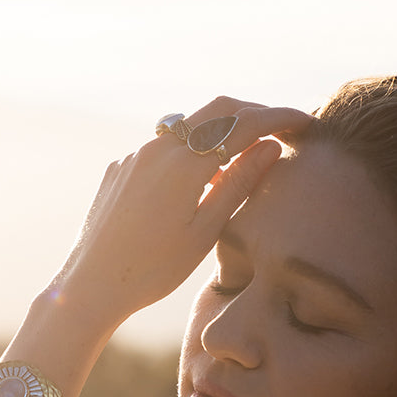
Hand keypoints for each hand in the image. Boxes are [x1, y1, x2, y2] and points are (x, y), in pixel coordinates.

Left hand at [48, 97, 311, 330]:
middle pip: (217, 110)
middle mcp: (157, 148)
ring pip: (188, 129)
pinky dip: (189, 155)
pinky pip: (162, 149)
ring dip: (220, 135)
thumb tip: (271, 147)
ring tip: (241, 161)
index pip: (243, 123)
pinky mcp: (120, 169)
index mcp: (184, 163)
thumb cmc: (153, 270)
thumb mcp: (205, 232)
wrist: (91, 285)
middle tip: (281, 129)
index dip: (279, 118)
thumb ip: (239, 185)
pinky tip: (195, 185)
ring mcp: (135, 155)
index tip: (306, 123)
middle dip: (253, 113)